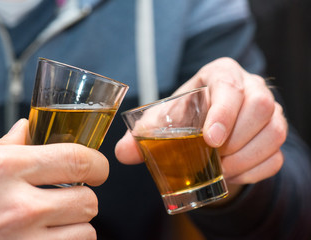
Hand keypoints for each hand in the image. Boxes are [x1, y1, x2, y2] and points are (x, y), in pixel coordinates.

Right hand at [0, 119, 108, 239]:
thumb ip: (9, 145)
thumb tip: (28, 128)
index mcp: (9, 168)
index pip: (77, 160)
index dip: (98, 164)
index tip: (98, 169)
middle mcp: (20, 205)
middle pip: (88, 200)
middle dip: (85, 197)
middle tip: (74, 196)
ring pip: (86, 231)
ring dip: (78, 225)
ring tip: (61, 221)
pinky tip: (50, 236)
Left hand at [115, 57, 286, 201]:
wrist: (208, 126)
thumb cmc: (186, 115)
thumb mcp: (164, 119)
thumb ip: (143, 133)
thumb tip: (123, 153)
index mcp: (221, 74)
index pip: (230, 85)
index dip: (224, 112)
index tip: (210, 140)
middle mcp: (252, 86)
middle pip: (261, 107)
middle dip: (236, 140)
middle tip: (212, 158)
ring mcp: (270, 110)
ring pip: (274, 132)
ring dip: (246, 158)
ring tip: (220, 169)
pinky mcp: (274, 133)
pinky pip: (275, 156)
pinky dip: (254, 171)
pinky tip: (232, 174)